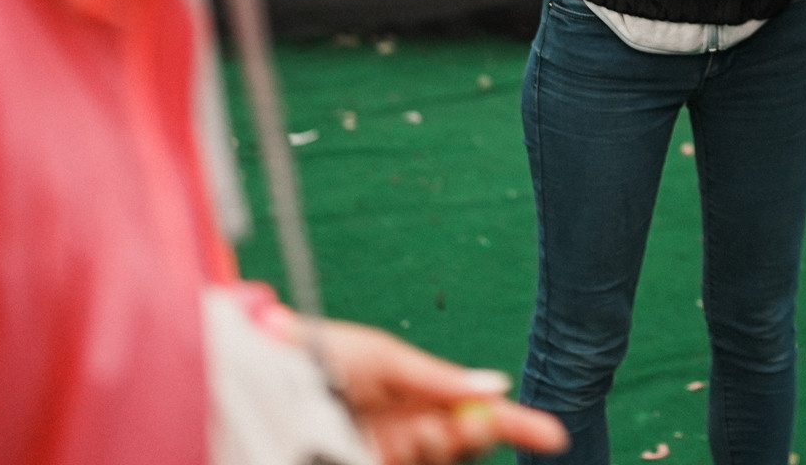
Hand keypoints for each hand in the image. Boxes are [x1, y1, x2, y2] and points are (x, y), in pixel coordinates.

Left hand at [315, 319, 569, 463]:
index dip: (517, 425)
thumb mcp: (383, 357)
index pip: (478, 413)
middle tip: (441, 429)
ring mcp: (385, 453)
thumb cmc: (316, 351)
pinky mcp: (360, 463)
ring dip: (435, 447)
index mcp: (418, 394)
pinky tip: (387, 443)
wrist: (253, 371)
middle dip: (468, 436)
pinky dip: (417, 456)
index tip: (552, 437)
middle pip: (463, 444)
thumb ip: (438, 379)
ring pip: (438, 459)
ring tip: (406, 430)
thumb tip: (496, 387)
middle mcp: (407, 430)